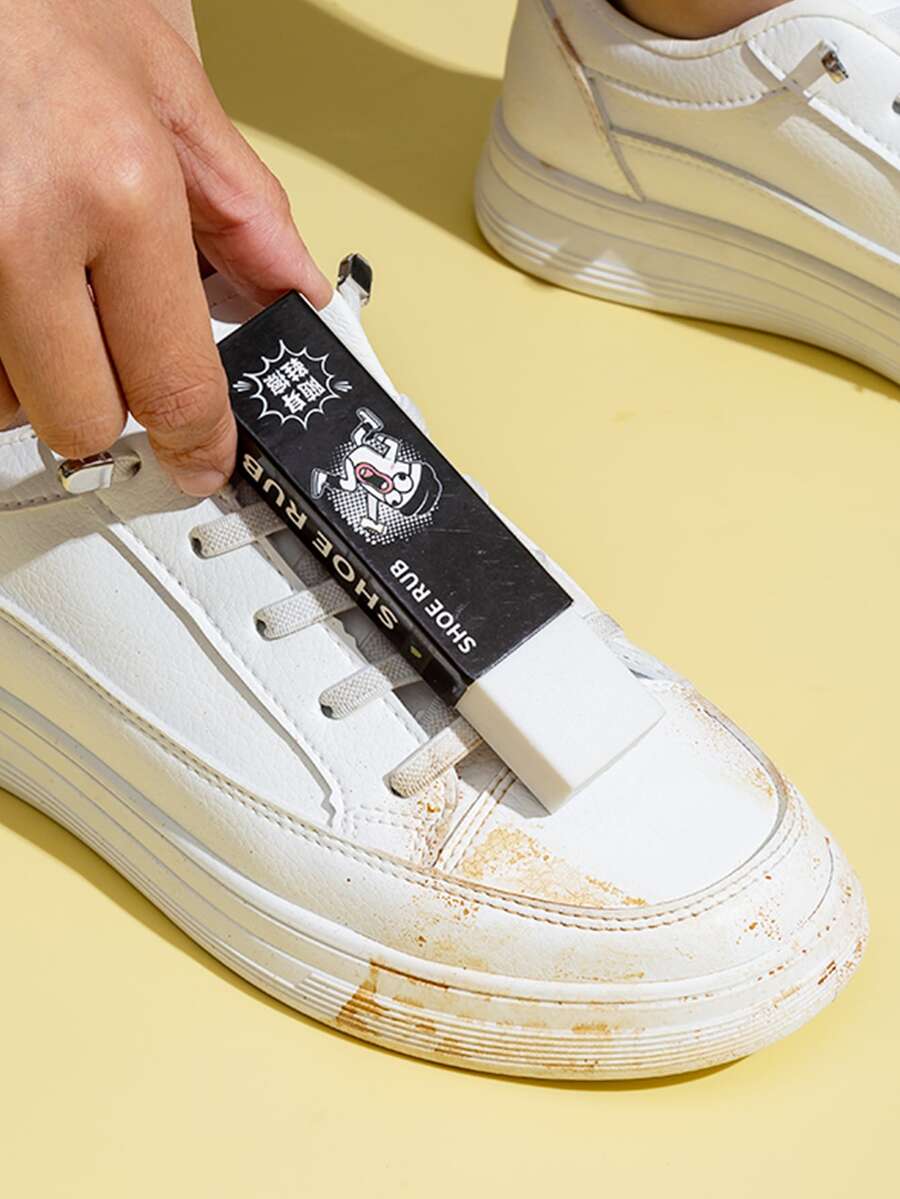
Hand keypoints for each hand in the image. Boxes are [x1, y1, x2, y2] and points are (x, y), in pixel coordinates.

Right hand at [0, 0, 330, 494]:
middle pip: (84, 422)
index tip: (204, 462)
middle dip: (111, 400)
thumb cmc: (29, 1)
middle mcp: (18, 233)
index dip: (199, 444)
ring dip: (36, 368)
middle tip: (116, 351)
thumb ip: (243, 209)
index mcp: (115, 190)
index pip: (175, 386)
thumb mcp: (164, 87)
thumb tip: (297, 293)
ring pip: (7, 401)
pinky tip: (7, 284)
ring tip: (45, 279)